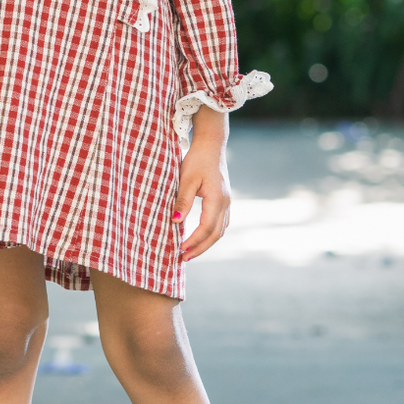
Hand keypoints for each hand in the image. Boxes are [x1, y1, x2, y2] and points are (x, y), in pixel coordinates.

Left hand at [173, 105, 230, 260]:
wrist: (212, 145)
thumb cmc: (197, 159)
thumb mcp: (186, 179)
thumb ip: (182, 201)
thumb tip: (175, 222)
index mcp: (217, 199)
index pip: (206, 228)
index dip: (194, 241)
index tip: (180, 249)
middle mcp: (226, 203)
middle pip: (215, 234)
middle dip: (200, 248)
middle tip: (184, 258)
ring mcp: (227, 202)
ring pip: (220, 230)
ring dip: (206, 243)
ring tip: (191, 251)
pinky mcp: (225, 200)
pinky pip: (221, 223)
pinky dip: (212, 234)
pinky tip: (201, 237)